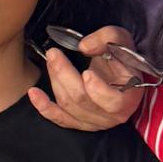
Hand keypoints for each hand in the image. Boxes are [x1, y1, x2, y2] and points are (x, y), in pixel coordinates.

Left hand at [28, 26, 145, 131]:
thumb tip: (84, 46)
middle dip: (65, 75)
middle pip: (83, 100)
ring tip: (50, 60)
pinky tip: (34, 93)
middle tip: (54, 54)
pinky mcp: (78, 122)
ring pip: (69, 106)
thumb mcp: (121, 40)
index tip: (87, 72)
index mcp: (128, 98)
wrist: (120, 70)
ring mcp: (94, 122)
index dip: (98, 89)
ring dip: (55, 82)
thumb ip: (106, 39)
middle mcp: (112, 115)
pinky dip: (44, 107)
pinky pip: (59, 119)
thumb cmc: (122, 56)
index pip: (112, 101)